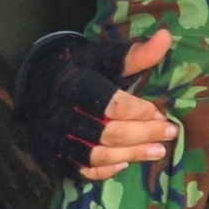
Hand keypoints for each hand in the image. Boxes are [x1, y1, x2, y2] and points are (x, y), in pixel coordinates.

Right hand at [19, 25, 184, 180]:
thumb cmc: (80, 68)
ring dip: (130, 155)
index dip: (140, 112)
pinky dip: (104, 171)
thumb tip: (166, 37)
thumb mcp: (103, 56)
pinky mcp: (53, 155)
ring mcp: (55, 137)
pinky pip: (80, 171)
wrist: (38, 83)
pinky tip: (125, 164)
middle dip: (143, 135)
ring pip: (96, 155)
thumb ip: (134, 54)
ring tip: (158, 152)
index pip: (112, 105)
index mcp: (75, 85)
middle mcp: (62, 114)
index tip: (162, 113)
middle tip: (170, 133)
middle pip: (107, 133)